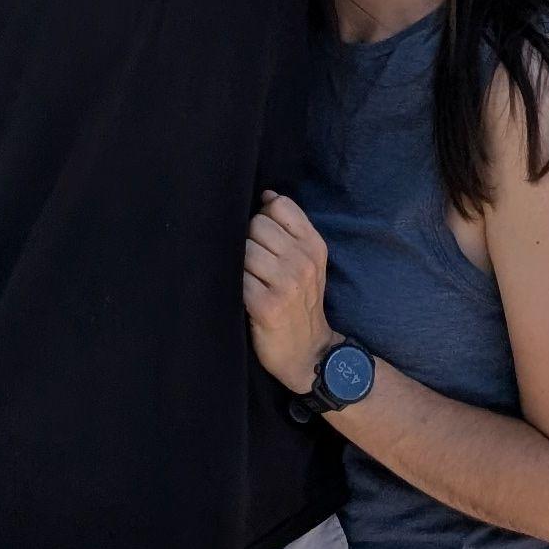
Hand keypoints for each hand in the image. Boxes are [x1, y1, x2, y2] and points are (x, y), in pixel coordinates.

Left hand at [242, 192, 332, 393]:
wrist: (309, 353)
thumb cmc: (301, 303)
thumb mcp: (308, 262)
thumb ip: (291, 228)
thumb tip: (267, 195)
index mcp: (314, 246)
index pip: (280, 206)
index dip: (263, 216)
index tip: (262, 237)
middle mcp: (303, 261)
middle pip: (257, 224)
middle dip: (248, 240)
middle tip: (253, 264)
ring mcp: (286, 283)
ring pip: (244, 248)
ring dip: (239, 263)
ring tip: (248, 279)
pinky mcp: (265, 305)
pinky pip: (238, 276)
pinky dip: (235, 283)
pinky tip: (242, 294)